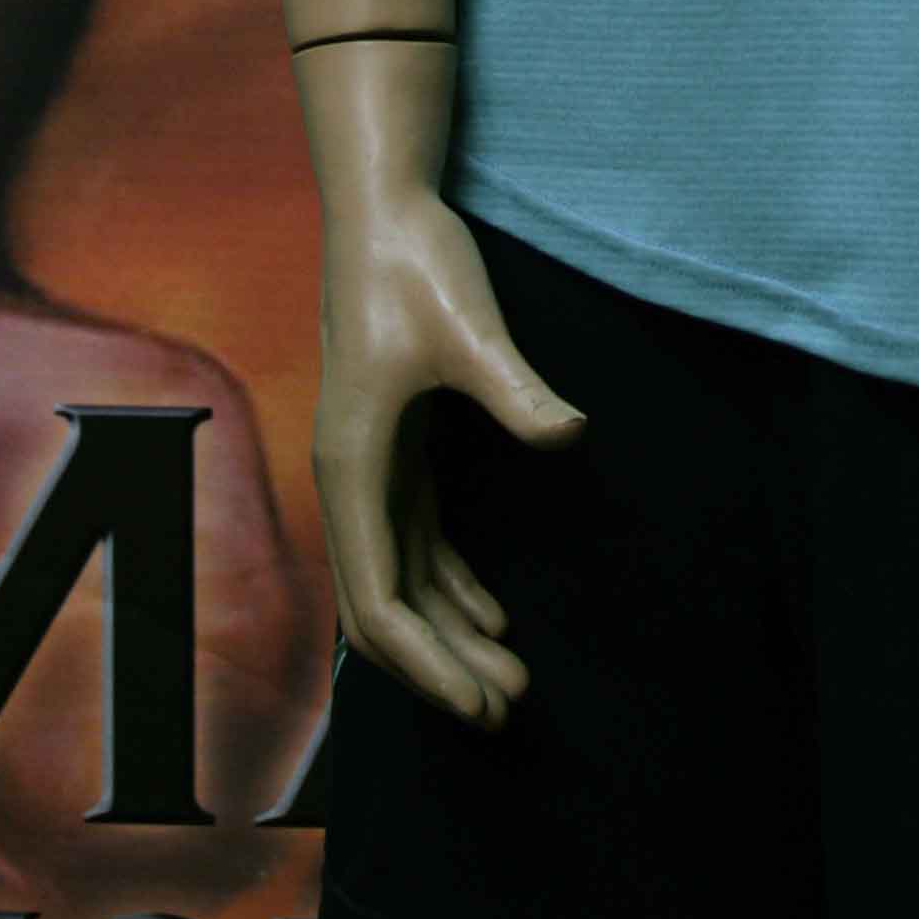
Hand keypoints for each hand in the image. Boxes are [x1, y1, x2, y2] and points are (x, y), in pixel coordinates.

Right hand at [313, 189, 587, 724]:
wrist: (383, 210)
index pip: (380, 602)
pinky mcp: (395, 447)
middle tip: (509, 708)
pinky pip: (415, 541)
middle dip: (440, 666)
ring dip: (448, 634)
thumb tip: (568, 432)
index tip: (481, 703)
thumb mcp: (468, 326)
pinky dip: (449, 587)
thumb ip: (512, 387)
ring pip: (401, 580)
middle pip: (384, 607)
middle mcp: (349, 479)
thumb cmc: (416, 263)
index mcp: (351, 467)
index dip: (428, 663)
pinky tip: (488, 615)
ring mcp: (370, 465)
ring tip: (509, 677)